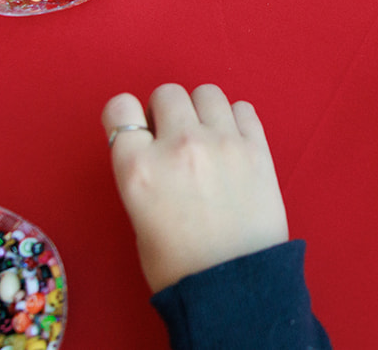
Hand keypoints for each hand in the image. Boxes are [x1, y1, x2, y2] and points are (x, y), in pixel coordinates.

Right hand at [102, 84, 289, 292]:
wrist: (234, 284)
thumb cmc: (178, 264)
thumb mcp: (138, 216)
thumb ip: (142, 172)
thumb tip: (153, 147)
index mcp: (138, 168)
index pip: (119, 108)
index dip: (127, 117)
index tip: (137, 128)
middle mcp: (178, 145)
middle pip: (167, 92)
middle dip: (166, 111)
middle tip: (173, 137)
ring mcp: (222, 142)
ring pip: (207, 92)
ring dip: (201, 110)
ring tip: (206, 136)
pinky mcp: (258, 147)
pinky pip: (243, 107)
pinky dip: (235, 119)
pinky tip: (232, 142)